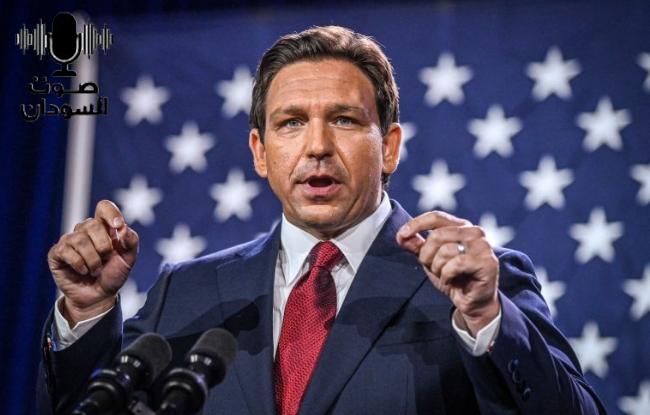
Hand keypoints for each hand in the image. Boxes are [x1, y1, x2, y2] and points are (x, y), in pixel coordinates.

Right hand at [47, 200, 138, 325]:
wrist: (99, 296)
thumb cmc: (113, 274)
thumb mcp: (129, 258)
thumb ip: (131, 241)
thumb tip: (122, 228)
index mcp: (104, 227)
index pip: (104, 207)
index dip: (110, 213)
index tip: (118, 226)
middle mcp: (85, 230)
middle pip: (92, 224)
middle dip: (104, 246)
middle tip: (106, 259)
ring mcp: (70, 241)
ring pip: (79, 239)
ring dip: (93, 259)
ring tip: (96, 270)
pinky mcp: (57, 253)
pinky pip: (66, 251)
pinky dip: (79, 263)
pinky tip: (83, 271)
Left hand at [396, 211, 499, 335]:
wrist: (472, 302)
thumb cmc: (453, 278)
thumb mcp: (430, 260)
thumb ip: (417, 247)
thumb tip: (401, 236)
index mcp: (461, 227)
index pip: (436, 217)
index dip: (416, 224)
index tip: (401, 235)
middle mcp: (474, 232)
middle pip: (437, 235)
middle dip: (426, 255)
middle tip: (432, 268)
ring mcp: (483, 246)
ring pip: (446, 250)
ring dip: (438, 268)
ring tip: (445, 275)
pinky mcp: (487, 262)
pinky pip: (456, 264)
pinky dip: (447, 275)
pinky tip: (452, 281)